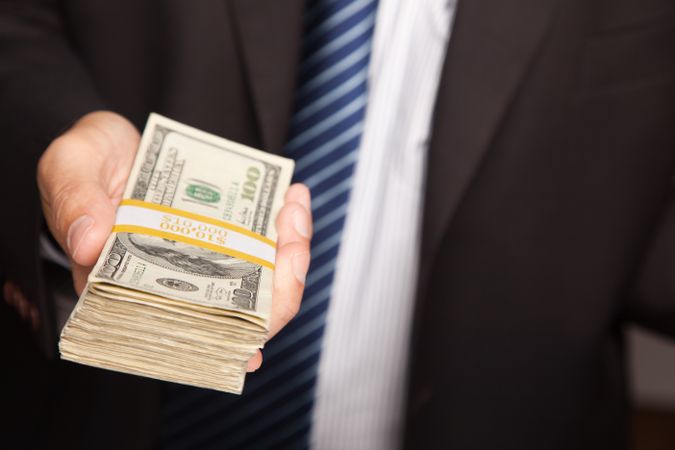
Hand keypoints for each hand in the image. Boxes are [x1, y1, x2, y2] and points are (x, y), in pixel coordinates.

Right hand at [36, 110, 311, 371]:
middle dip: (277, 290)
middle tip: (290, 238)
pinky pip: (265, 248)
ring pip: (260, 285)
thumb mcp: (69, 166)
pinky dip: (285, 229)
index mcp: (125, 291)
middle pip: (235, 317)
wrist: (110, 139)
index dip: (222, 345)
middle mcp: (170, 285)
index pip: (180, 336)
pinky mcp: (224, 238)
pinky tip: (291, 197)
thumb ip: (73, 199)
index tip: (255, 332)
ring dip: (290, 254)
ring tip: (292, 207)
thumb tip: (89, 244)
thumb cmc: (85, 160)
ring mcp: (203, 263)